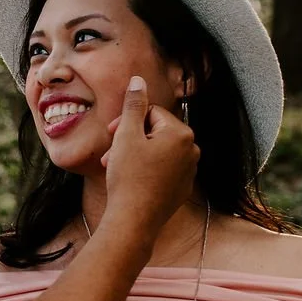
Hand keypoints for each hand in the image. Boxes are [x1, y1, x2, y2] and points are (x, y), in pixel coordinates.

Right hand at [102, 76, 197, 248]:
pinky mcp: (182, 189)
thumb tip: (138, 80)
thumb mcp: (126, 135)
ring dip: (136, 155)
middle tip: (109, 153)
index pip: (151, 114)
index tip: (111, 135)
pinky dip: (147, 171)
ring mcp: (189, 171)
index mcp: (181, 133)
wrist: (134, 220)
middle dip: (131, 139)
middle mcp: (192, 150)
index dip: (127, 122)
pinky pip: (164, 170)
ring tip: (116, 168)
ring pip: (158, 152)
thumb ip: (134, 104)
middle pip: (156, 132)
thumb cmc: (129, 177)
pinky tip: (131, 181)